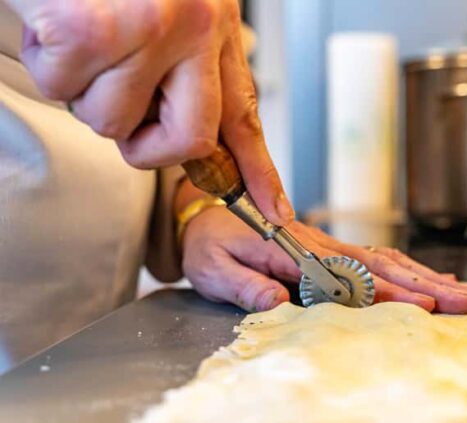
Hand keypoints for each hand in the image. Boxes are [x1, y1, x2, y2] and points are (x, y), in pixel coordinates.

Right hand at [11, 0, 293, 224]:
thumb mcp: (174, 5)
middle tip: (124, 118)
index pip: (245, 114)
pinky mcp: (91, 32)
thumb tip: (189, 136)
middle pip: (186, 140)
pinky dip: (44, 61)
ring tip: (77, 33)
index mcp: (214, 25)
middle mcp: (191, 29)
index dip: (261, 171)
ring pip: (110, 120)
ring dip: (82, 89)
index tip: (276, 211)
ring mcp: (145, 31)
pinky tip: (51, 21)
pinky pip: (62, 87)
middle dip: (147, 146)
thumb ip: (185, 66)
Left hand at [181, 208, 466, 313]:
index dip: (384, 292)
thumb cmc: (209, 242)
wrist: (204, 210)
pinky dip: (407, 268)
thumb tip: (276, 304)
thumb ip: (242, 285)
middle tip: (462, 302)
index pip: (347, 275)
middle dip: (424, 285)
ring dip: (424, 278)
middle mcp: (319, 244)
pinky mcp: (331, 248)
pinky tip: (429, 279)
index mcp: (292, 250)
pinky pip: (376, 258)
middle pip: (380, 266)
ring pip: (385, 260)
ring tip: (460, 294)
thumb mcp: (211, 267)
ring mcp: (329, 245)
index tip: (418, 305)